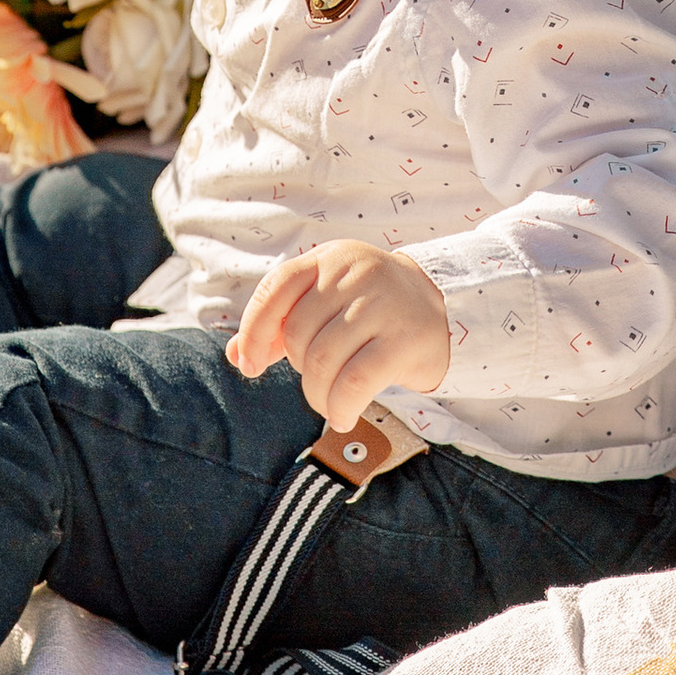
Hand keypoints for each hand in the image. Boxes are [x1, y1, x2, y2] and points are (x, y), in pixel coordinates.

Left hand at [228, 240, 450, 433]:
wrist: (438, 306)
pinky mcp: (404, 340)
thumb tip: (236, 355)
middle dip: (298, 369)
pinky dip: (340, 408)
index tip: (248, 366)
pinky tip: (342, 416)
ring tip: (328, 404)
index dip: (254, 331)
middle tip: (316, 381)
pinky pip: (354, 383)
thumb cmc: (368, 308)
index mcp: (328, 258)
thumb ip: (279, 324)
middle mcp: (355, 273)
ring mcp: (382, 304)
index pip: (276, 287)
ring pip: (323, 361)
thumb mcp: (324, 301)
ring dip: (317, 395)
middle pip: (298, 333)